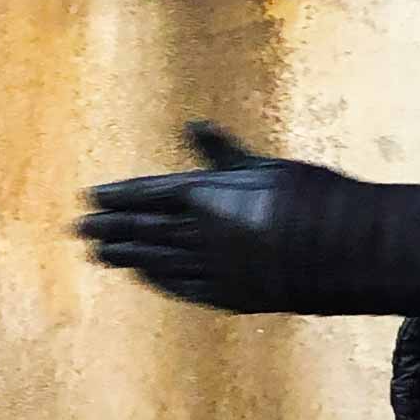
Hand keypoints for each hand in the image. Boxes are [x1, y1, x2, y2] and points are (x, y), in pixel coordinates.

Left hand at [79, 122, 310, 312]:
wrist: (340, 251)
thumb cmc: (307, 197)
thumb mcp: (263, 166)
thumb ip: (222, 153)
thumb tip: (192, 124)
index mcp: (204, 195)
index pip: (148, 194)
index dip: (117, 196)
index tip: (90, 197)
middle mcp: (198, 233)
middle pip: (143, 229)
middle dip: (110, 228)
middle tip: (79, 230)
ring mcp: (210, 267)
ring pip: (156, 260)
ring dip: (125, 256)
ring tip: (100, 255)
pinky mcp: (227, 294)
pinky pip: (181, 286)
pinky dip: (158, 280)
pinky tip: (142, 276)